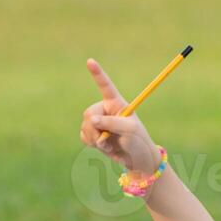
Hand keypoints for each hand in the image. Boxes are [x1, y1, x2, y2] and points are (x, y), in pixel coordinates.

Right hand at [80, 58, 160, 174]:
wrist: (135, 159)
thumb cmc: (137, 140)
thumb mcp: (129, 129)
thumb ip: (111, 122)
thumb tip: (91, 120)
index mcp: (116, 103)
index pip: (105, 86)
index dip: (97, 74)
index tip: (90, 61)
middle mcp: (105, 110)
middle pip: (89, 113)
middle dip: (94, 128)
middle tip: (106, 138)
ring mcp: (98, 122)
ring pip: (85, 126)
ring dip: (94, 138)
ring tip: (108, 144)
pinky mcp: (93, 134)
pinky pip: (83, 135)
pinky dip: (90, 143)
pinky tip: (102, 147)